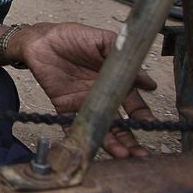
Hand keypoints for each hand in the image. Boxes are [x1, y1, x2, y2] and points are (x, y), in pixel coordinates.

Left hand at [12, 22, 156, 158]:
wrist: (42, 40)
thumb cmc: (74, 37)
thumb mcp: (102, 41)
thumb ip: (123, 58)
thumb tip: (148, 82)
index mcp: (116, 83)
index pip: (134, 105)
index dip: (143, 116)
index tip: (150, 126)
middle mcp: (103, 97)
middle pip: (121, 124)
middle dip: (132, 139)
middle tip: (141, 154)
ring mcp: (85, 105)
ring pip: (101, 129)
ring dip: (112, 144)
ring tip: (123, 155)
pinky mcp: (65, 108)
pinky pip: (73, 126)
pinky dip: (80, 137)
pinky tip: (89, 148)